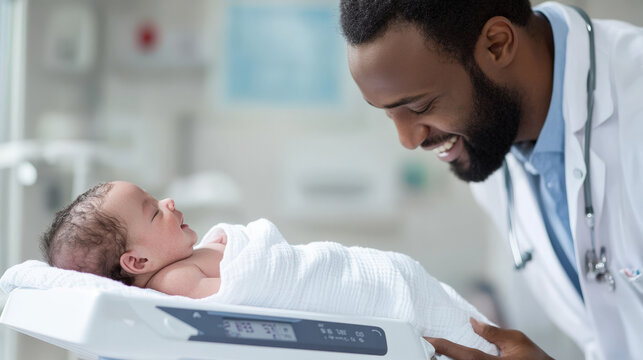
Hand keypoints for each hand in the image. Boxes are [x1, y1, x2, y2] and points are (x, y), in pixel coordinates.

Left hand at [424, 318, 553, 359]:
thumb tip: (472, 322)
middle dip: (438, 358)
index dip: (442, 346)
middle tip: (423, 348)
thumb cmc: (536, 359)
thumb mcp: (516, 339)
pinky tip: (448, 359)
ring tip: (431, 354)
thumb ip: (492, 332)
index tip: (426, 339)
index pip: (463, 354)